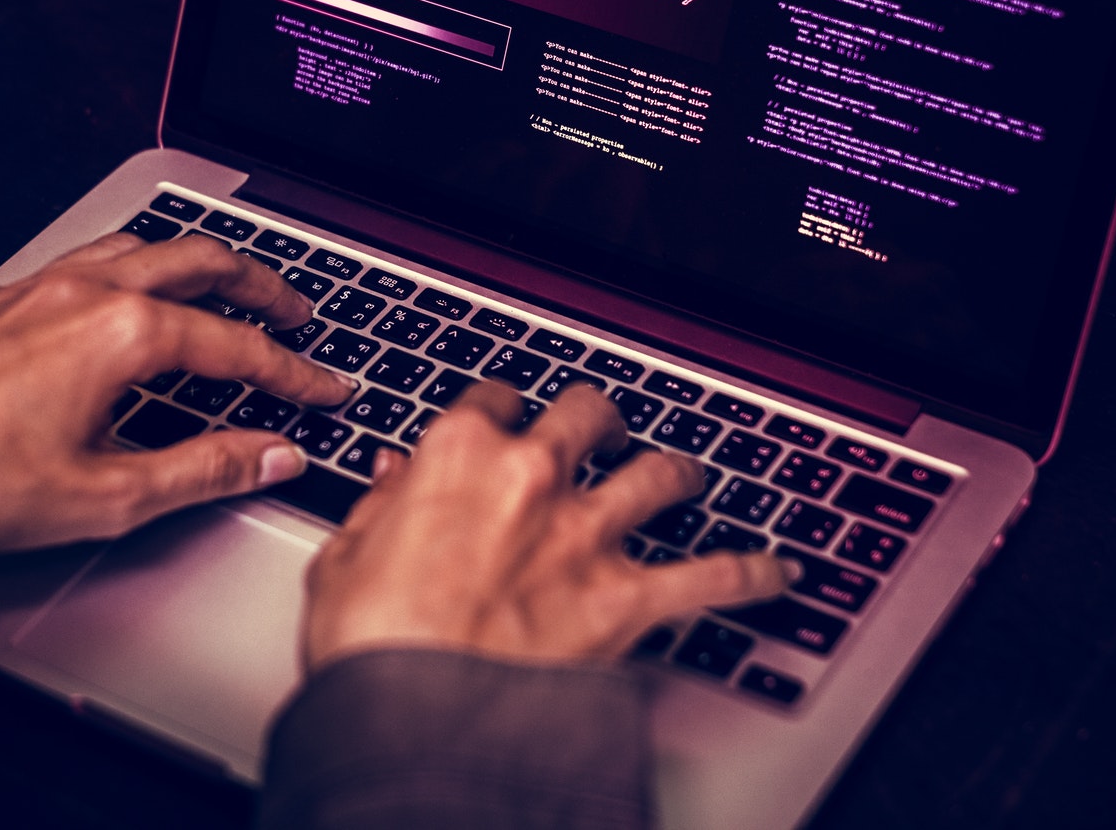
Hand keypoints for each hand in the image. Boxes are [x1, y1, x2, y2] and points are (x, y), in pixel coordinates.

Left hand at [0, 232, 353, 552]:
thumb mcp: (109, 496)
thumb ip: (204, 469)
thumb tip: (270, 455)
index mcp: (122, 333)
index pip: (236, 346)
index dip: (292, 370)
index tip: (323, 387)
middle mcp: (79, 293)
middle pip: (195, 261)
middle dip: (256, 283)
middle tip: (292, 309)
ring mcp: (26, 288)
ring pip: (128, 246)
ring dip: (184, 262)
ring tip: (212, 284)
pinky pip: (60, 268)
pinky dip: (105, 278)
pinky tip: (98, 306)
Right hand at [301, 380, 798, 667]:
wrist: (414, 716)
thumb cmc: (371, 644)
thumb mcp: (342, 560)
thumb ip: (378, 511)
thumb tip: (392, 485)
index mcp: (457, 456)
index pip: (494, 400)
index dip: (505, 407)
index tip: (507, 417)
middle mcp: (532, 479)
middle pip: (588, 416)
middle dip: (598, 419)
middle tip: (601, 428)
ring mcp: (587, 537)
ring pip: (657, 476)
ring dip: (676, 472)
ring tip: (684, 475)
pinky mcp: (627, 601)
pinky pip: (712, 577)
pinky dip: (750, 573)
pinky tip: (773, 572)